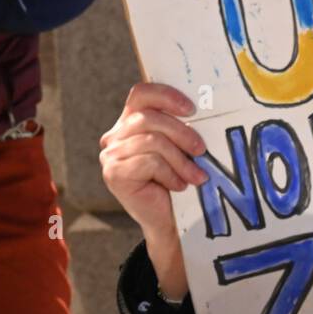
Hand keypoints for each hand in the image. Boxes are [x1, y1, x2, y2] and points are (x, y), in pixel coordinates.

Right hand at [100, 82, 207, 298]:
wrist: (169, 219)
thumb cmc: (179, 180)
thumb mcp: (181, 148)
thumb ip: (180, 126)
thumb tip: (201, 110)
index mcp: (131, 122)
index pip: (141, 93)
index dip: (166, 95)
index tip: (192, 109)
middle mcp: (116, 135)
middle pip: (149, 118)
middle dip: (182, 133)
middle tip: (201, 150)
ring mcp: (111, 154)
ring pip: (152, 141)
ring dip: (180, 159)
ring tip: (196, 175)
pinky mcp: (113, 173)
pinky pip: (148, 162)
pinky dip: (170, 173)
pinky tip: (178, 186)